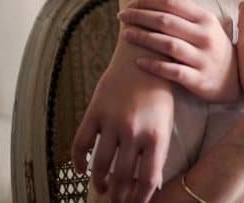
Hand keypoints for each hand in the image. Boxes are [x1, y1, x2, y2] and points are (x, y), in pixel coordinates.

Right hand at [71, 42, 173, 202]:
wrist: (144, 55)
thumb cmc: (159, 91)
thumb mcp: (165, 121)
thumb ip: (157, 151)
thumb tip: (148, 184)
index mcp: (157, 136)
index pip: (147, 179)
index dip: (140, 198)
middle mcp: (134, 131)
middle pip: (122, 176)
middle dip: (119, 195)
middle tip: (117, 202)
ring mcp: (112, 122)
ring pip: (100, 164)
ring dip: (100, 181)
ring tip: (102, 188)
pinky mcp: (95, 111)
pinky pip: (81, 143)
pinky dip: (78, 161)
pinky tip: (80, 169)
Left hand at [119, 0, 239, 103]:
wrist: (235, 79)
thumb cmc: (214, 47)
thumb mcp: (208, 25)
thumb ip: (188, 10)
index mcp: (206, 19)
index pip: (173, 4)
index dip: (148, 2)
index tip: (131, 4)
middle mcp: (205, 37)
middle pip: (166, 22)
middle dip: (140, 17)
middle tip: (122, 16)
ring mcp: (202, 59)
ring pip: (168, 45)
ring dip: (143, 38)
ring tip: (126, 35)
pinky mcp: (198, 80)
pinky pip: (172, 71)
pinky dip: (154, 66)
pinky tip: (138, 61)